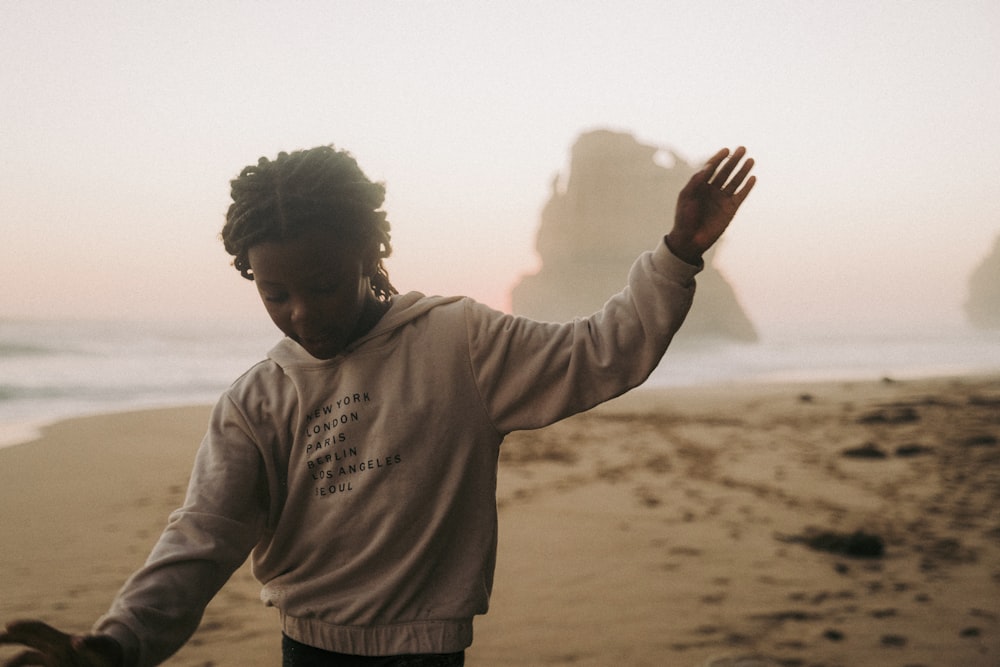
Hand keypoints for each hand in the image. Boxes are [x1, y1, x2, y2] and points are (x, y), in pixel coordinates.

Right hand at [0, 621, 122, 666]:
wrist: (113, 659)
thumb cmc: (107, 651)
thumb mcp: (101, 646)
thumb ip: (91, 643)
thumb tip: (77, 641)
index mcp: (62, 640)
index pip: (39, 629)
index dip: (25, 625)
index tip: (8, 625)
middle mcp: (54, 648)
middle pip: (27, 639)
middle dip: (9, 637)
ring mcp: (54, 658)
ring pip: (26, 657)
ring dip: (12, 662)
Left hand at [667, 146, 755, 263]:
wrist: (689, 240)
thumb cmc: (684, 218)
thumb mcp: (686, 197)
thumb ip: (696, 181)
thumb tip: (708, 166)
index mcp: (700, 186)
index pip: (711, 168)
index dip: (718, 158)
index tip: (726, 150)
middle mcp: (712, 190)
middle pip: (725, 172)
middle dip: (734, 160)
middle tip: (742, 149)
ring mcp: (722, 200)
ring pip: (735, 181)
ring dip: (742, 171)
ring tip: (750, 160)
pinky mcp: (731, 210)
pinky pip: (741, 196)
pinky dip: (747, 187)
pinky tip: (753, 178)